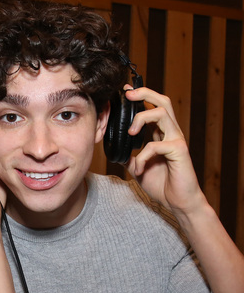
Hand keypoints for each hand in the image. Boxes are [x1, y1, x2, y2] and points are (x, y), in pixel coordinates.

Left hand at [124, 86, 206, 215]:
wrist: (177, 201)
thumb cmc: (161, 184)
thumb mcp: (138, 167)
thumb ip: (129, 155)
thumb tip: (114, 149)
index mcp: (161, 134)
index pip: (153, 108)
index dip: (141, 97)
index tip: (126, 91)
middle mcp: (171, 133)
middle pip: (163, 102)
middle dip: (145, 93)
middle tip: (128, 94)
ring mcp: (176, 140)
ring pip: (162, 114)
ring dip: (142, 118)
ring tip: (130, 131)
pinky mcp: (179, 151)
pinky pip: (156, 145)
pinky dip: (142, 156)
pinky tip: (137, 168)